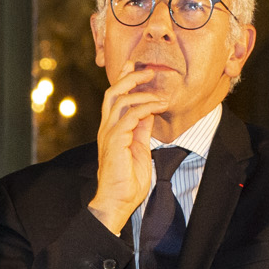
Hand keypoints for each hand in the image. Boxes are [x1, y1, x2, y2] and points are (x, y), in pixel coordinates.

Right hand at [88, 64, 172, 233]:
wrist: (117, 201)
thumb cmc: (128, 181)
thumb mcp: (140, 149)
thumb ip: (141, 130)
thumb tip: (149, 112)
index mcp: (111, 129)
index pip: (115, 98)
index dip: (125, 79)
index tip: (137, 67)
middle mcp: (106, 128)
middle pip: (113, 92)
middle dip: (131, 77)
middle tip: (149, 70)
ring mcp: (108, 134)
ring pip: (121, 100)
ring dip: (144, 94)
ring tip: (162, 96)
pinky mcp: (114, 141)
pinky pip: (129, 116)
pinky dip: (145, 108)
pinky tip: (158, 107)